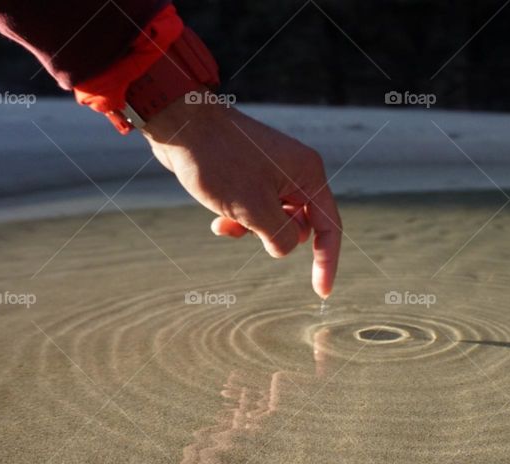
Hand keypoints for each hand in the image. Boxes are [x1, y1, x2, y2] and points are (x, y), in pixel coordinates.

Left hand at [141, 93, 341, 297]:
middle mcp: (296, 172)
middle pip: (300, 224)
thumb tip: (284, 248)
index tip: (322, 293)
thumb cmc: (219, 161)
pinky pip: (256, 208)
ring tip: (225, 223)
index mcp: (307, 174)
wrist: (180, 124)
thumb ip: (279, 236)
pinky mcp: (251, 174)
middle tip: (248, 229)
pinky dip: (241, 220)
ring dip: (252, 230)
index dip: (328, 262)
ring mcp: (273, 172)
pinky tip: (218, 220)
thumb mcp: (253, 209)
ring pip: (274, 219)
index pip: (329, 226)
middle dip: (274, 237)